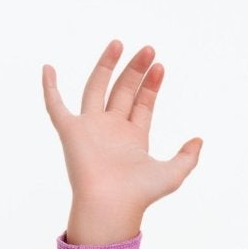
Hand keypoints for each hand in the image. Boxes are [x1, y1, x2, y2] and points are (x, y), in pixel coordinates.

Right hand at [41, 39, 203, 241]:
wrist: (111, 205)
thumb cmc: (139, 194)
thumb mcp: (172, 174)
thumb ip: (187, 158)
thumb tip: (199, 140)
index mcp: (133, 138)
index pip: (142, 103)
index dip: (151, 85)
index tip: (160, 66)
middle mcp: (111, 129)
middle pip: (123, 91)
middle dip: (136, 70)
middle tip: (148, 49)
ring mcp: (90, 128)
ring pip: (97, 88)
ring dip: (106, 65)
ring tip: (118, 43)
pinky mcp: (70, 131)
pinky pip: (55, 105)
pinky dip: (49, 88)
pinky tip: (48, 68)